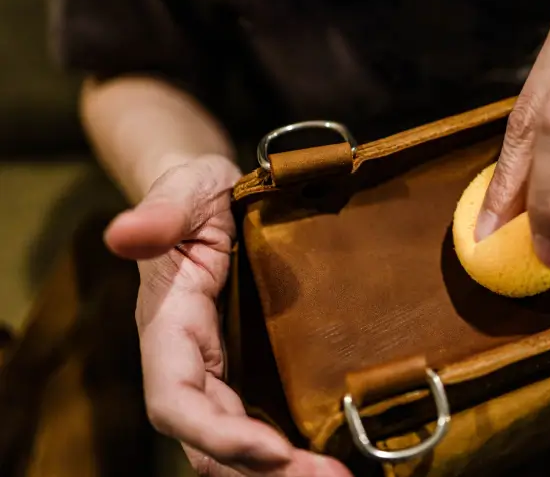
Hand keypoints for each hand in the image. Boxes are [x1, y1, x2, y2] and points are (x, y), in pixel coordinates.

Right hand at [104, 155, 350, 476]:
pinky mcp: (242, 367)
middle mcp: (187, 360)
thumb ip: (160, 215)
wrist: (211, 196)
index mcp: (166, 326)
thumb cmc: (194, 193)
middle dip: (262, 469)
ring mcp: (215, 368)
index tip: (274, 451)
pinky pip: (256, 419)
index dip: (218, 434)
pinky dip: (284, 448)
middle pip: (210, 438)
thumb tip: (122, 234)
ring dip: (279, 469)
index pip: (176, 401)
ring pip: (234, 440)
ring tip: (335, 476)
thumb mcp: (184, 193)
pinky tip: (325, 455)